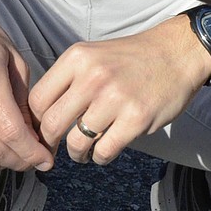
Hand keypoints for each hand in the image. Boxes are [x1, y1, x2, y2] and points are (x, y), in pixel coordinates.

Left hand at [29, 15, 210, 165]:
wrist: (176, 53)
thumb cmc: (131, 58)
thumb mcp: (93, 55)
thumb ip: (67, 80)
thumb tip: (39, 117)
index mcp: (77, 58)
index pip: (37, 99)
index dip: (35, 122)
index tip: (41, 131)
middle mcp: (92, 75)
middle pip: (51, 124)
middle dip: (50, 143)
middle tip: (55, 149)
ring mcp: (115, 98)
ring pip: (75, 143)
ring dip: (77, 154)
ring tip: (82, 152)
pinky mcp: (136, 118)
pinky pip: (103, 152)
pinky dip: (100, 157)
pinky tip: (104, 149)